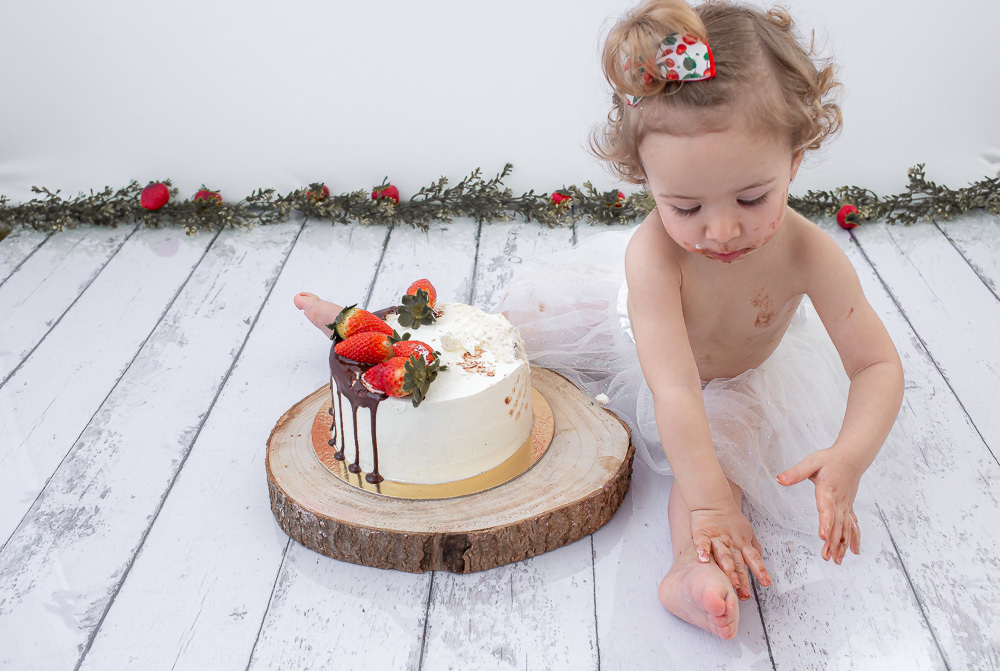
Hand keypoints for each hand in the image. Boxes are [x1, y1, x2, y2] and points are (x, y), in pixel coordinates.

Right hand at [690, 504, 770, 598]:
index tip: (766, 583)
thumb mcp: (748, 532)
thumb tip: (761, 562)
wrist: (713, 501)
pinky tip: (703, 560)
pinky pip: (702, 543)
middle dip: (742, 578)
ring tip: (731, 583)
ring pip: (723, 555)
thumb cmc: (731, 520)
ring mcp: (717, 539)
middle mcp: (731, 543)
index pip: (753, 558)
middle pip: (738, 562)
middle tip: (744, 594)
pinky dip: (702, 551)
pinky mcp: (702, 534)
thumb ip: (754, 548)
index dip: (759, 570)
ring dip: (727, 569)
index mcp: (742, 543)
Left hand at [777, 447, 862, 563]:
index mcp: (828, 490)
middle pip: (837, 524)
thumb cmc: (829, 459)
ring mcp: (846, 505)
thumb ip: (795, 472)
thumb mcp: (811, 462)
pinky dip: (853, 539)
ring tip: (836, 561)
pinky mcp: (848, 507)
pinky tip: (853, 552)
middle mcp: (839, 501)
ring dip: (842, 545)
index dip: (826, 522)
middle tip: (827, 557)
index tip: (823, 535)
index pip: (827, 508)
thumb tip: (779, 479)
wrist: (852, 456)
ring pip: (845, 528)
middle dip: (832, 542)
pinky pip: (852, 525)